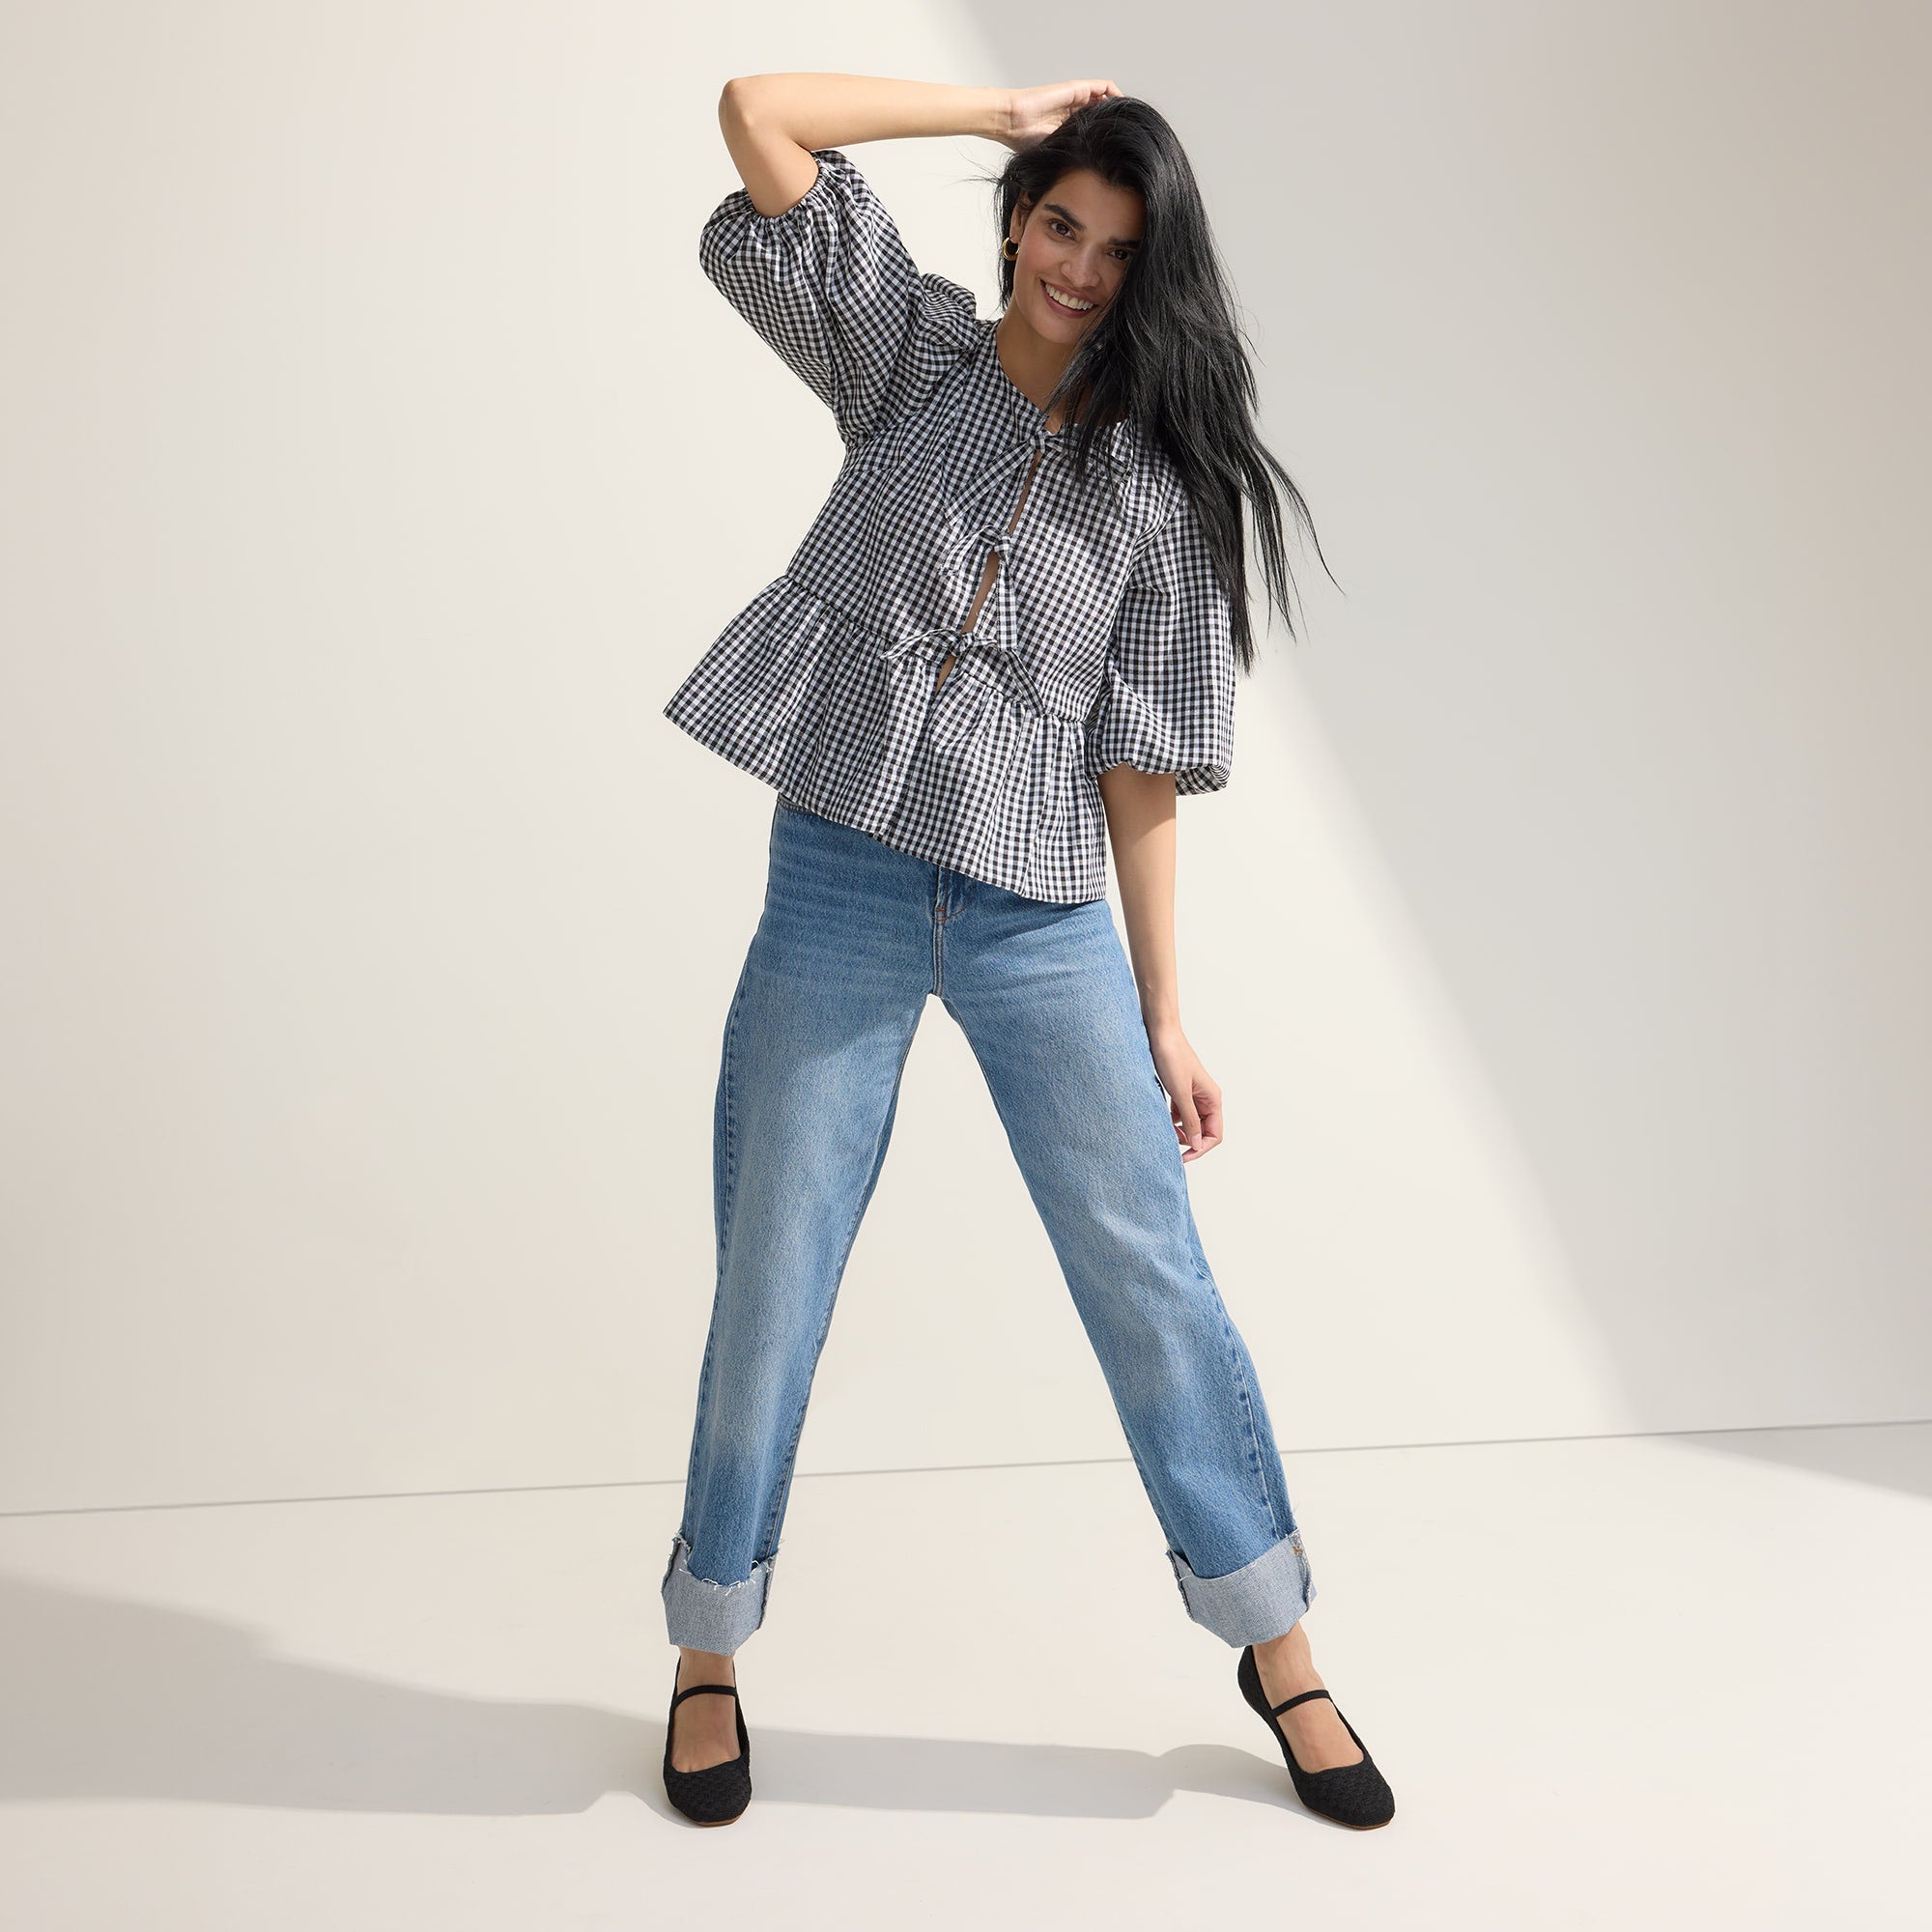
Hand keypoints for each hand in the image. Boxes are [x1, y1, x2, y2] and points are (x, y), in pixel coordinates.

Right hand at [995, 79, 1122, 151]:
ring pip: (1107, 99)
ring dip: (1120, 109)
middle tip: (1133, 139)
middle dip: (1119, 124)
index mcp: (1071, 126)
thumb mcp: (1053, 154)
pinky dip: (1117, 95)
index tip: (1122, 152)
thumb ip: (1069, 160)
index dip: (1109, 137)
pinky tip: (1123, 111)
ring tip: (1132, 124)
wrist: (1012, 121)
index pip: (1096, 129)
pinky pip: (1105, 87)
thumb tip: (1085, 187)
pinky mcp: (1078, 88)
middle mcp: (1076, 110)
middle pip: (1105, 113)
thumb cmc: (1024, 140)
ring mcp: (1078, 98)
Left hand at [1148, 1024, 1223, 1161]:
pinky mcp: (1181, 1090)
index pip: (1215, 1134)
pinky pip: (1181, 1113)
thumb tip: (1197, 1144)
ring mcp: (1194, 1095)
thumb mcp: (1180, 1092)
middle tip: (1169, 1147)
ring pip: (1192, 1123)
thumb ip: (1190, 1119)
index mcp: (1213, 1098)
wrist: (1160, 1033)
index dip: (1200, 1148)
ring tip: (1164, 1133)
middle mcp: (1206, 1098)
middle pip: (1204, 1131)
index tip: (1182, 1157)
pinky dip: (1173, 1121)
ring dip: (1181, 1132)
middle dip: (1190, 1142)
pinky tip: (1161, 1120)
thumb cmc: (1172, 1058)